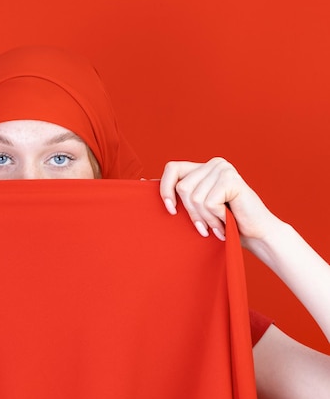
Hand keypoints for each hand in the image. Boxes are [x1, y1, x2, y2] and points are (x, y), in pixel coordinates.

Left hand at [159, 157, 278, 245]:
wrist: (256, 235)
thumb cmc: (224, 224)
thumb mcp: (195, 207)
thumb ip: (176, 194)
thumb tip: (143, 182)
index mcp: (202, 168)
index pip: (171, 168)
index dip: (165, 190)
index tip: (171, 211)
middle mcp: (213, 163)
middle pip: (182, 188)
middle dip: (191, 213)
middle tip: (205, 228)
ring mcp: (223, 168)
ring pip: (194, 197)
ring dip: (205, 218)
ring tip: (218, 226)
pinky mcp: (231, 179)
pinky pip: (208, 202)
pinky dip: (216, 217)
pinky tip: (227, 221)